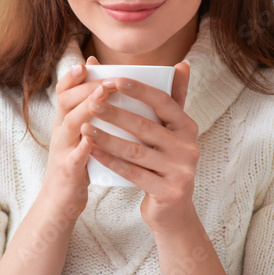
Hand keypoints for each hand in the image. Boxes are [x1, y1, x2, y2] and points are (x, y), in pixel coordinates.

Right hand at [43, 55, 109, 216]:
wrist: (59, 202)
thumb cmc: (77, 163)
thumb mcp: (80, 135)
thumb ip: (88, 111)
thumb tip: (101, 82)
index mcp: (64, 121)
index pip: (64, 91)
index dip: (73, 76)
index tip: (87, 63)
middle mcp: (60, 131)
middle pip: (66, 101)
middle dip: (87, 87)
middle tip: (107, 77)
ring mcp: (62, 150)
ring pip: (70, 123)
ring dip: (86, 107)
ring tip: (102, 96)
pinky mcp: (68, 170)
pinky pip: (74, 156)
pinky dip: (83, 146)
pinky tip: (93, 138)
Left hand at [81, 59, 199, 234]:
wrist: (172, 211)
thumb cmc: (165, 163)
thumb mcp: (173, 132)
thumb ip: (175, 99)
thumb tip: (182, 64)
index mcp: (188, 127)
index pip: (162, 101)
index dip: (137, 89)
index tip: (110, 79)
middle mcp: (188, 147)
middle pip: (145, 125)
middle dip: (115, 113)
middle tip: (91, 102)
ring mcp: (180, 170)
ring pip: (135, 150)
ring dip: (107, 137)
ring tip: (84, 127)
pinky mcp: (168, 191)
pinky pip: (133, 172)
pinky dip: (110, 161)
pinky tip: (92, 151)